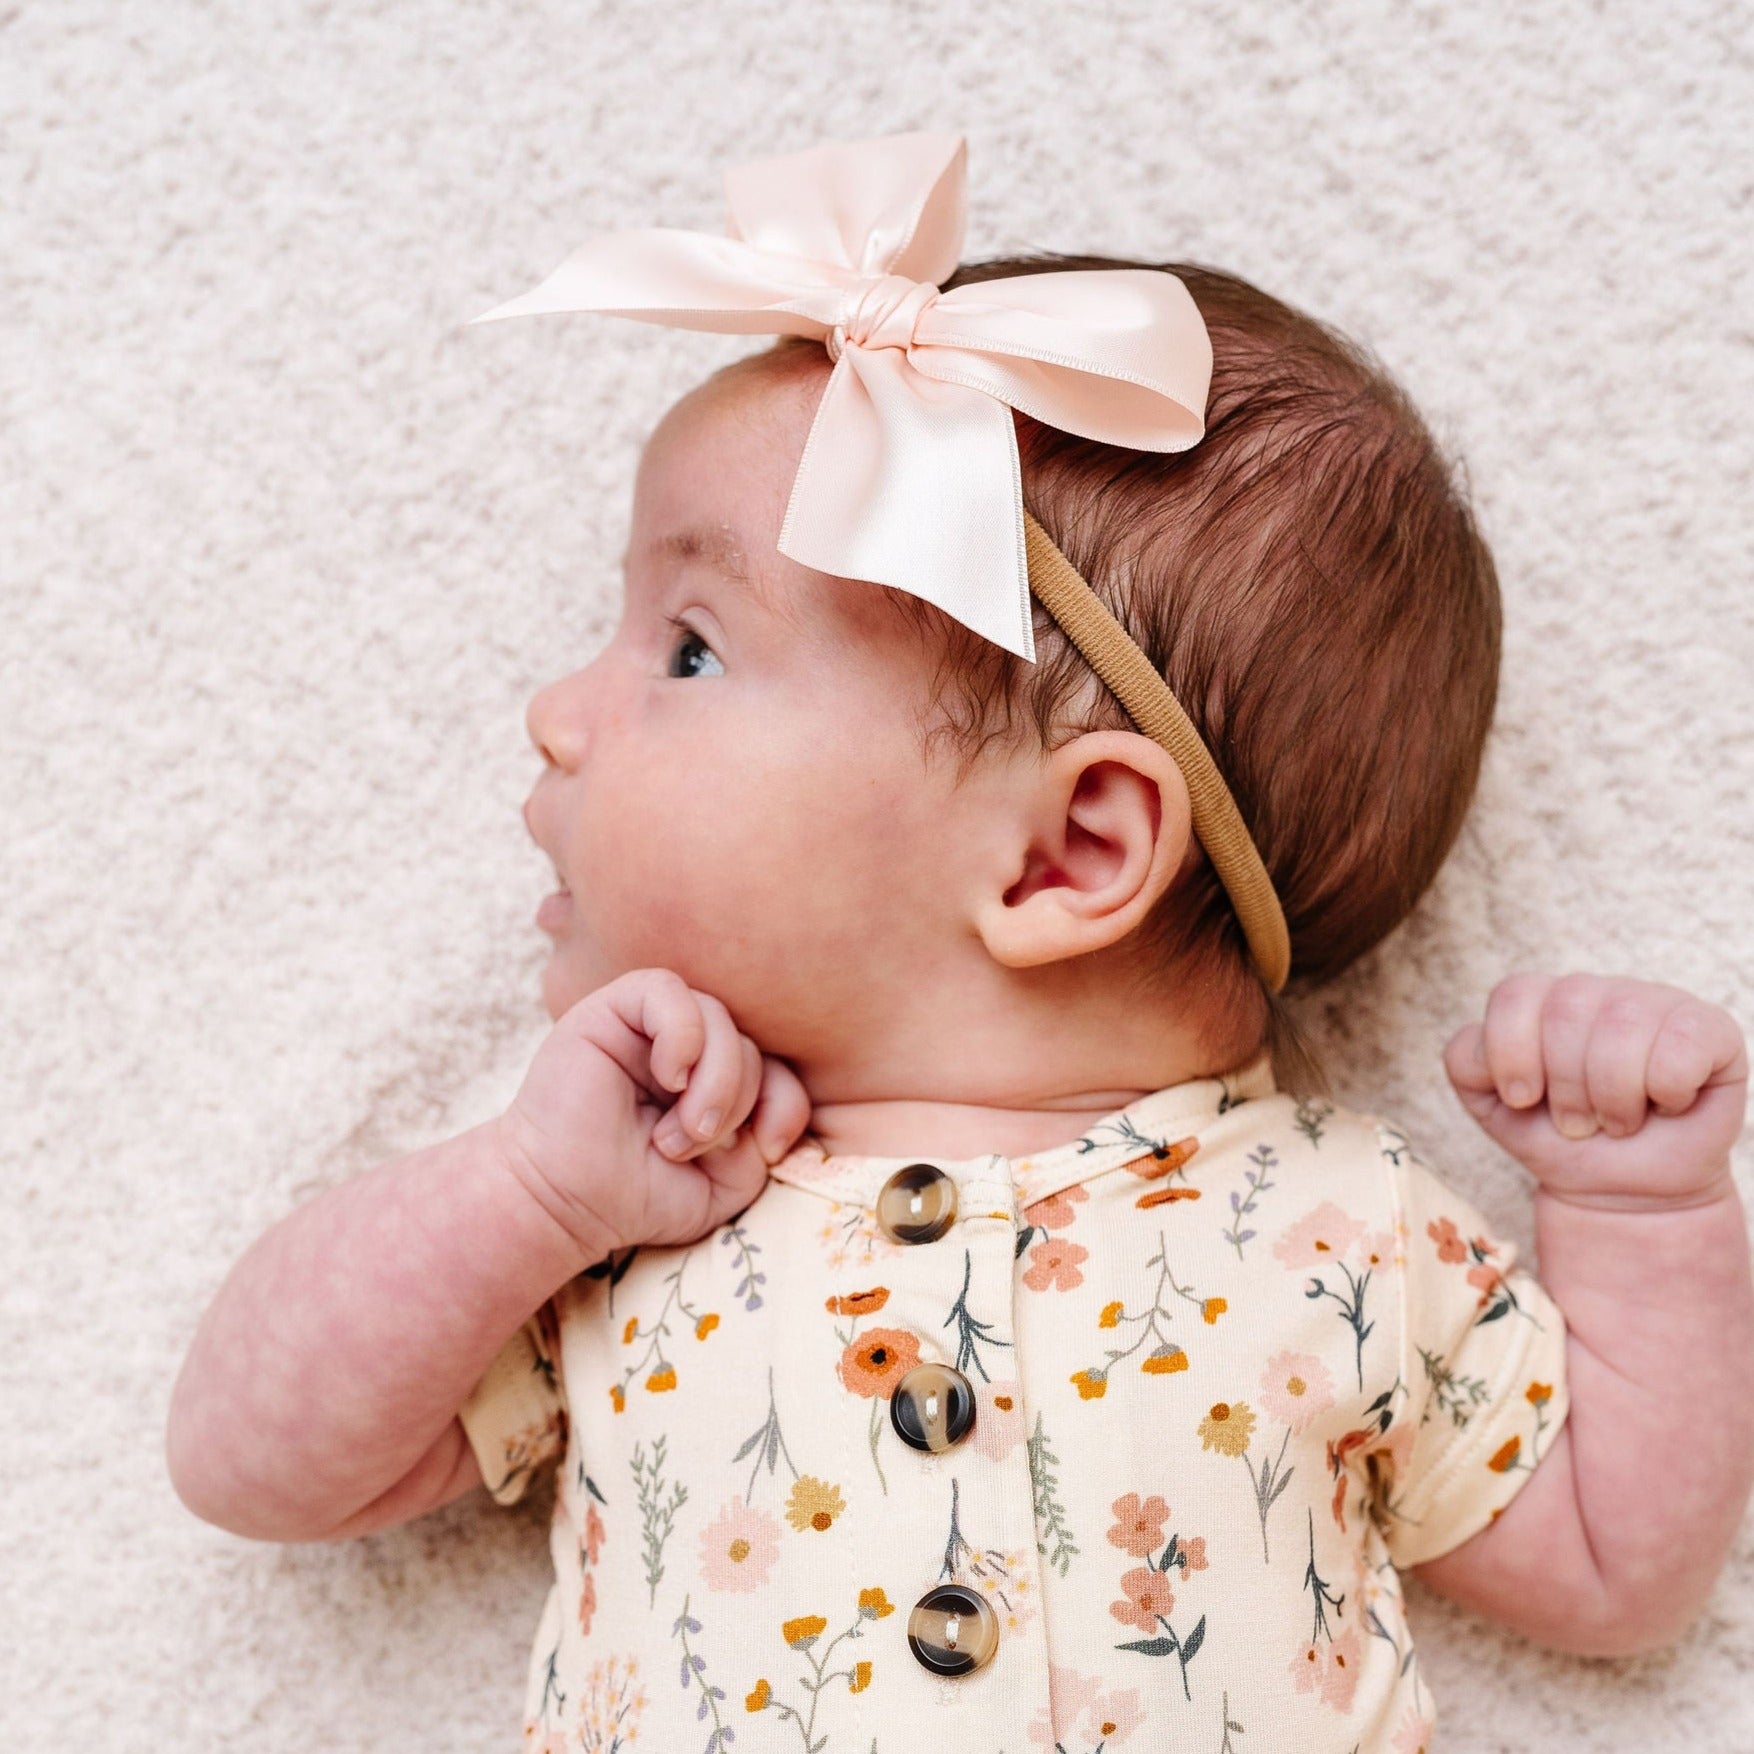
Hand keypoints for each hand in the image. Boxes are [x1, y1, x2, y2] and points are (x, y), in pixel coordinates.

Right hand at [495, 969, 812, 1255]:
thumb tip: (771, 1109)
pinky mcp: (612, 1009)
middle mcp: (687, 1046)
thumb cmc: (638, 1195)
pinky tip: (667, 1076)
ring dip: (713, 1081)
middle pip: (750, 1042)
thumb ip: (765, 1143)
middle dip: (738, 1100)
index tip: (764, 1148)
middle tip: (692, 1143)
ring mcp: (648, 1025)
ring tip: (677, 1131)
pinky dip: (682, 1035)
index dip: (786, 1102)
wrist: (564, 1204)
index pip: (778, 1066)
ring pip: (718, 1016)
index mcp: (715, 1079)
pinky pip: (666, 990)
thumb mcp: (726, 1184)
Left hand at [1444, 973, 1747, 1206]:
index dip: (1512, 1054)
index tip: (1523, 1100)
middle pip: (1566, 1012)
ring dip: (1613, 1097)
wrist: (1623, 1192)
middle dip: (1567, 1088)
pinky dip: (1666, 1092)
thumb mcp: (1494, 1106)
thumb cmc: (1558, 1139)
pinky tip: (1666, 1104)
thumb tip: (1485, 1040)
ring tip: (1617, 1121)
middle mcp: (1596, 991)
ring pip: (1621, 1027)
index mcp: (1541, 1000)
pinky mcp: (1709, 1028)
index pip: (1515, 994)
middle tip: (1578, 1122)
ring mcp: (1653, 1002)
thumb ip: (1467, 1063)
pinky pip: (1680, 1045)